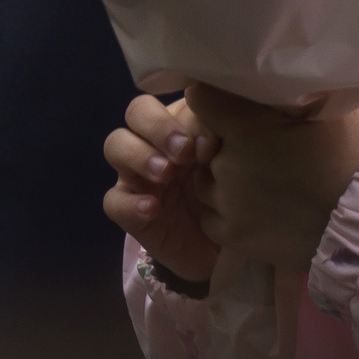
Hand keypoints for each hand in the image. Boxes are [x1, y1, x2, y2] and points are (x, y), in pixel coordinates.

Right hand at [103, 93, 220, 283]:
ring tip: (164, 174)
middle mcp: (156, 144)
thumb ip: (235, 142)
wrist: (231, 255)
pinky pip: (114, 200)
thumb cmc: (239, 203)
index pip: (176, 103)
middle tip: (183, 152)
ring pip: (116, 145)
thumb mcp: (244, 169)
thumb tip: (227, 126)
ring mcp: (138, 176)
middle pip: (137, 112)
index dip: (189, 118)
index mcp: (186, 128)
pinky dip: (130, 202)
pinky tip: (153, 209)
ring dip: (138, 155)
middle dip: (157, 127)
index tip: (212, 146)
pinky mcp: (129, 211)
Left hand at [185, 81, 358, 272]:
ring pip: (203, 180)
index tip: (229, 106)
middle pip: (203, 143)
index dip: (213, 99)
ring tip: (255, 181)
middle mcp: (226, 164)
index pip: (200, 98)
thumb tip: (270, 71)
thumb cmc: (352, 161)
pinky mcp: (233, 236)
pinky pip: (208, 216)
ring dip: (220, 178)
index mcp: (244, 128)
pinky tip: (250, 207)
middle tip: (258, 151)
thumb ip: (288, 91)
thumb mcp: (327, 111)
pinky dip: (222, 211)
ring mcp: (227, 203)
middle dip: (222, 143)